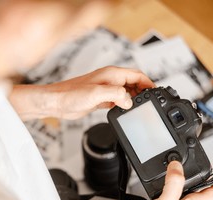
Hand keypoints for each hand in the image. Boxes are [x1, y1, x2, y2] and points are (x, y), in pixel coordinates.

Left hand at [9, 66, 154, 119]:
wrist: (57, 102)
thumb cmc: (71, 94)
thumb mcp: (96, 94)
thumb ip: (116, 94)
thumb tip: (129, 100)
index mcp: (111, 74)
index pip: (137, 75)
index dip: (148, 83)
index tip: (155, 92)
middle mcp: (109, 80)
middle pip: (133, 83)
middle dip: (143, 92)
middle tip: (149, 103)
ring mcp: (104, 90)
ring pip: (126, 92)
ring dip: (133, 99)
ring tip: (139, 109)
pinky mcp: (100, 99)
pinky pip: (117, 100)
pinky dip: (123, 105)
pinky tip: (124, 112)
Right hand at [112, 161, 212, 199]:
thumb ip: (174, 182)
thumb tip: (177, 166)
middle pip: (203, 191)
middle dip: (207, 176)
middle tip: (207, 165)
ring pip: (188, 191)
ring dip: (189, 179)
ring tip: (185, 169)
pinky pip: (173, 194)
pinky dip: (172, 184)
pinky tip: (165, 182)